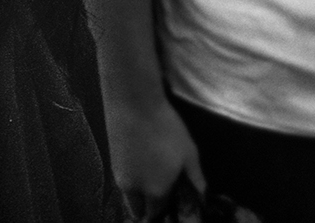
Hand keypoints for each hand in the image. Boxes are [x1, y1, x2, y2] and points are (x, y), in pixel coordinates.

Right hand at [108, 98, 203, 220]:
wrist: (133, 103)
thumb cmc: (166, 128)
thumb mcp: (189, 153)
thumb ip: (196, 178)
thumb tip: (203, 194)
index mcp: (156, 191)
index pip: (158, 213)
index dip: (166, 212)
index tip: (173, 205)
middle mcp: (134, 189)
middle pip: (138, 210)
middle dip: (148, 209)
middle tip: (161, 196)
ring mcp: (120, 175)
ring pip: (128, 197)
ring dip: (138, 196)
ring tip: (152, 179)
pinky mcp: (112, 161)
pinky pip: (123, 181)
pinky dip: (131, 181)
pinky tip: (142, 164)